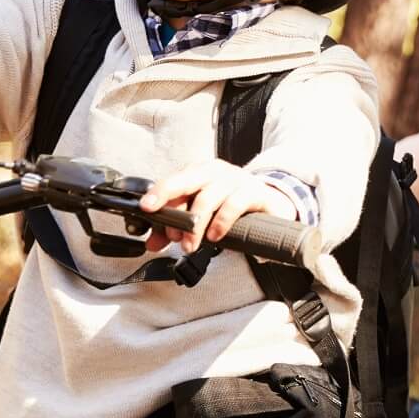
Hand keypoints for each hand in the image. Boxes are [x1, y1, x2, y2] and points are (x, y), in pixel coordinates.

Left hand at [138, 160, 299, 251]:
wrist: (272, 203)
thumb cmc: (231, 206)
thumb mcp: (201, 216)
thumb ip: (175, 228)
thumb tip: (152, 243)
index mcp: (199, 173)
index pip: (174, 180)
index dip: (159, 195)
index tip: (147, 209)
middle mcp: (216, 172)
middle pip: (187, 179)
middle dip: (168, 195)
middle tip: (156, 214)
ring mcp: (236, 180)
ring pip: (209, 196)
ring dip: (195, 224)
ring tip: (189, 245)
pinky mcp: (254, 192)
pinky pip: (234, 204)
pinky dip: (221, 222)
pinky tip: (215, 236)